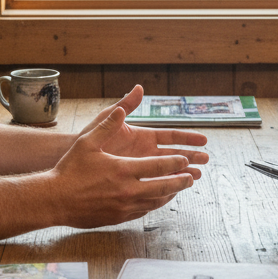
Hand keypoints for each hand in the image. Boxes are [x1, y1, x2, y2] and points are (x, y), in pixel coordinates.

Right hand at [46, 106, 196, 228]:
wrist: (54, 200)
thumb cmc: (70, 169)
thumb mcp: (88, 142)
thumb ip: (108, 124)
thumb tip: (123, 109)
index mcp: (123, 170)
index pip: (158, 166)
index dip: (175, 163)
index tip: (185, 160)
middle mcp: (127, 191)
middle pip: (163, 186)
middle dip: (181, 181)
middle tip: (192, 176)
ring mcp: (124, 207)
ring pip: (156, 201)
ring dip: (170, 194)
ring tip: (180, 188)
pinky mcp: (118, 218)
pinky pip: (143, 211)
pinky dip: (155, 204)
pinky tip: (158, 199)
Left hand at [80, 85, 208, 176]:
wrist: (70, 161)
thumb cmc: (86, 139)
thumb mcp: (106, 120)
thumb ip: (125, 105)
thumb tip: (139, 87)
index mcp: (142, 136)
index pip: (171, 136)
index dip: (188, 138)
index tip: (204, 140)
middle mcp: (144, 152)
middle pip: (173, 154)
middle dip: (191, 157)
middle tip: (206, 161)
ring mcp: (140, 168)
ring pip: (167, 171)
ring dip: (182, 173)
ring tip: (197, 177)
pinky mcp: (133, 182)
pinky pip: (154, 185)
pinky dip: (167, 187)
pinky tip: (177, 191)